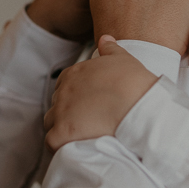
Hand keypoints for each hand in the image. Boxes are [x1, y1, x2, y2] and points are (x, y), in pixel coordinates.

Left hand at [44, 36, 156, 151]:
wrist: (138, 106)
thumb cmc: (133, 83)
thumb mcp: (123, 59)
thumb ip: (111, 48)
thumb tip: (104, 38)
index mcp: (74, 73)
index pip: (64, 85)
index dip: (73, 96)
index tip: (86, 104)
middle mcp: (63, 91)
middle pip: (57, 103)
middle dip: (67, 112)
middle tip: (85, 122)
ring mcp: (61, 112)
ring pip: (51, 122)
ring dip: (61, 128)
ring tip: (78, 137)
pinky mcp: (63, 133)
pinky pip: (52, 142)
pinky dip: (58, 146)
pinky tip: (70, 149)